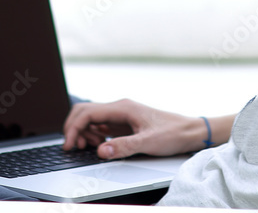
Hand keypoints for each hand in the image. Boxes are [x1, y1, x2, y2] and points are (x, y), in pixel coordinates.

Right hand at [62, 99, 207, 159]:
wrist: (188, 131)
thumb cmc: (172, 133)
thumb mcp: (148, 143)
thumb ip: (124, 146)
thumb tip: (101, 150)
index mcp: (123, 107)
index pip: (87, 112)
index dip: (73, 128)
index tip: (69, 145)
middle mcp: (120, 108)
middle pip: (85, 111)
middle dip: (73, 128)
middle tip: (72, 147)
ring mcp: (121, 115)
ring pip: (91, 119)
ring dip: (83, 132)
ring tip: (86, 148)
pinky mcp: (123, 123)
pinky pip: (100, 125)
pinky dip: (92, 135)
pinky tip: (98, 145)